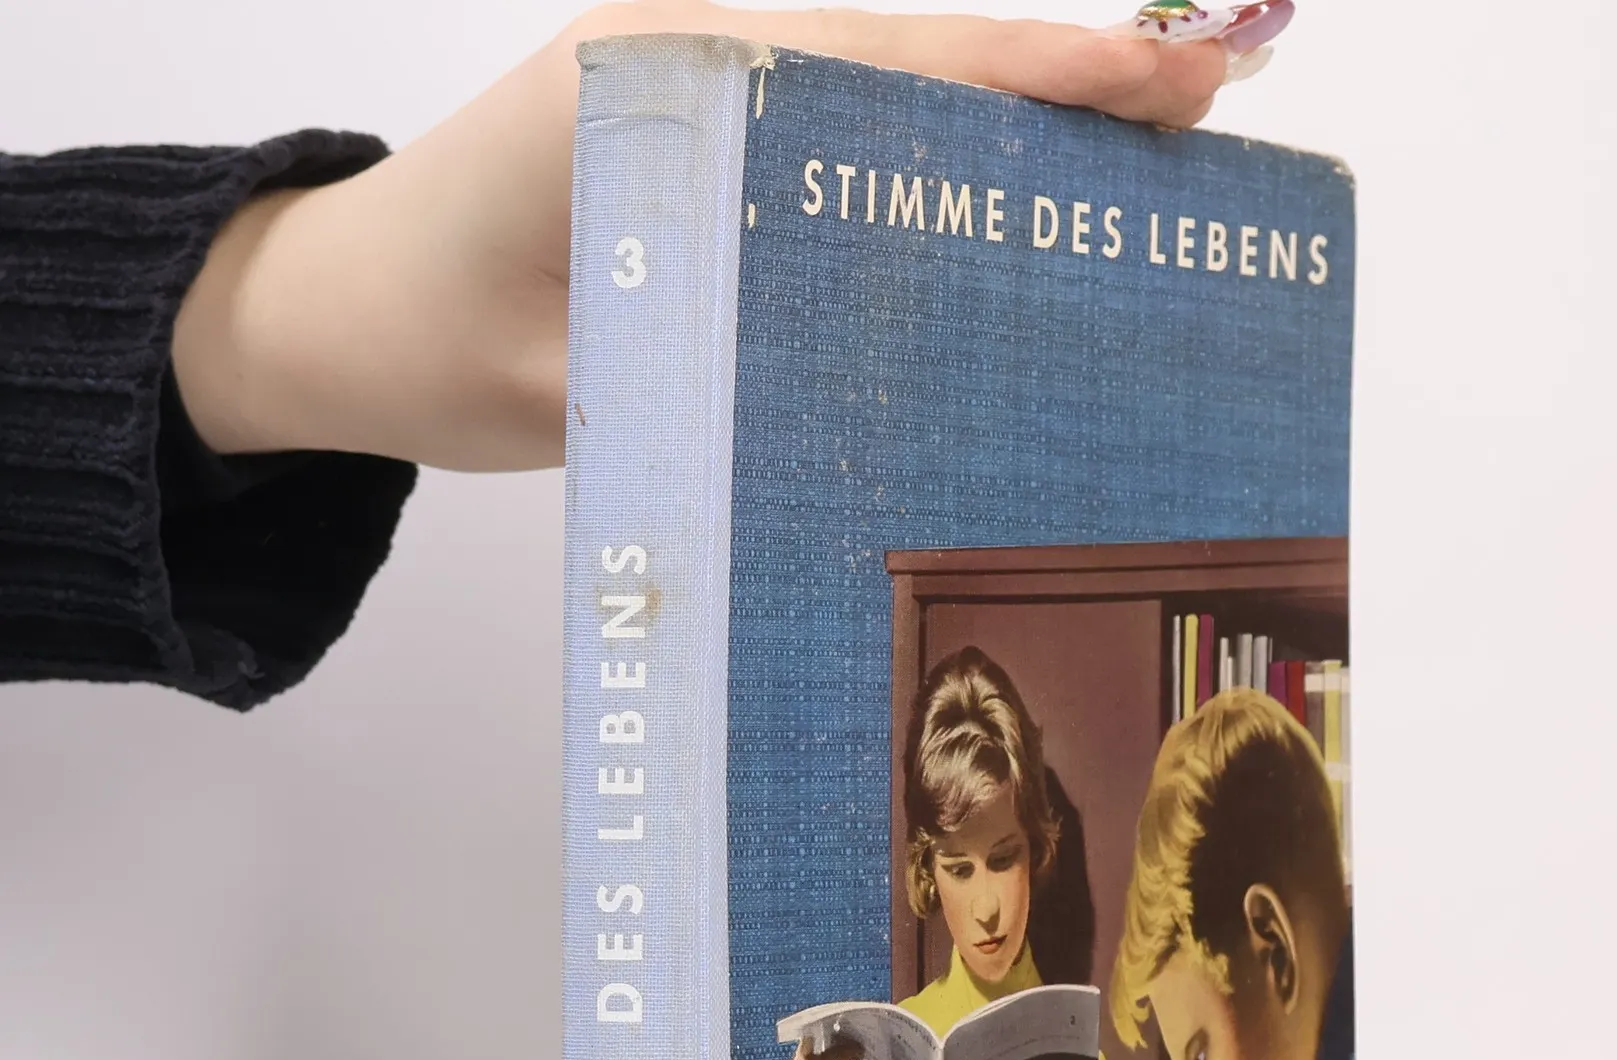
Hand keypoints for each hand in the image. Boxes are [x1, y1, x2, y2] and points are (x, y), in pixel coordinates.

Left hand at [171, 3, 1231, 470]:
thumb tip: (864, 360)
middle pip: (914, 59)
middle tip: (1205, 114)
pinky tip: (1011, 204)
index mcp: (666, 85)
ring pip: (890, 89)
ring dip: (1014, 121)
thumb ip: (702, 349)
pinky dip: (938, 158)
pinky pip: (843, 136)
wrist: (340, 309)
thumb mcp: (568, 373)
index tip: (1165, 87)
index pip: (888, 69)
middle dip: (1062, 87)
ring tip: (1146, 157)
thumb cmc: (432, 339)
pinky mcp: (705, 141)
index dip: (1037, 83)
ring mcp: (702, 89)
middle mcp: (696, 58)